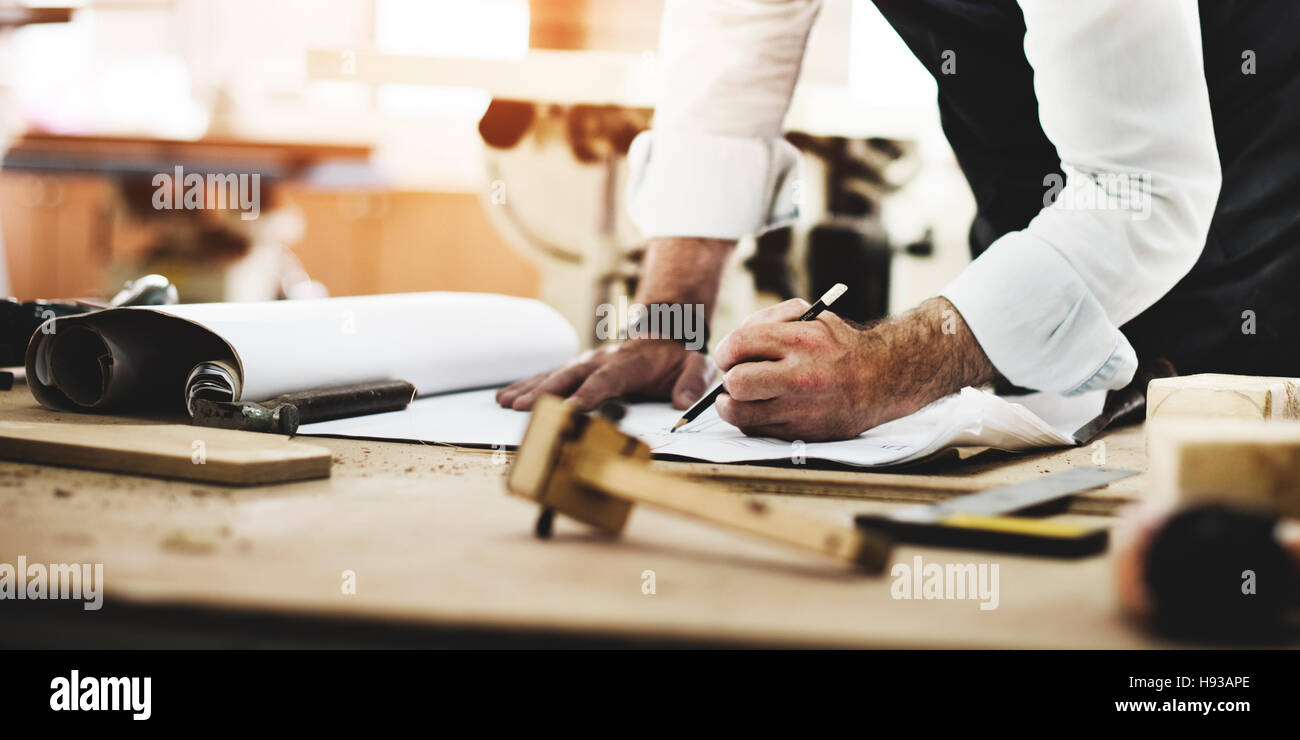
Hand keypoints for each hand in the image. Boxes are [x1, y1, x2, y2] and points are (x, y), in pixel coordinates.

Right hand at [496, 339, 714, 410]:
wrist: (664, 332)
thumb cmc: (677, 356)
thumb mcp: (695, 365)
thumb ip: (692, 381)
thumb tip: (682, 403)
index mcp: (629, 363)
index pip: (605, 380)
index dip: (588, 394)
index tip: (570, 409)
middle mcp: (601, 360)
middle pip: (570, 376)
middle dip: (547, 393)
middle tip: (524, 408)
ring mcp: (586, 362)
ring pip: (553, 375)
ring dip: (530, 389)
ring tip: (506, 403)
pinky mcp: (577, 368)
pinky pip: (549, 376)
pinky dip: (526, 385)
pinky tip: (504, 396)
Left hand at [712, 297, 995, 440]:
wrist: (882, 379)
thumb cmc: (839, 346)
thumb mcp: (812, 317)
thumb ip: (770, 319)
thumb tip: (733, 342)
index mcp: (801, 341)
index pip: (739, 344)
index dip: (725, 350)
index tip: (728, 355)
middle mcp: (801, 376)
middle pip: (736, 382)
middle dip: (728, 378)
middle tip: (735, 377)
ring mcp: (802, 408)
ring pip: (741, 413)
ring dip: (732, 404)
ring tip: (739, 397)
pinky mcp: (803, 432)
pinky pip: (757, 431)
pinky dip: (751, 421)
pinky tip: (760, 409)